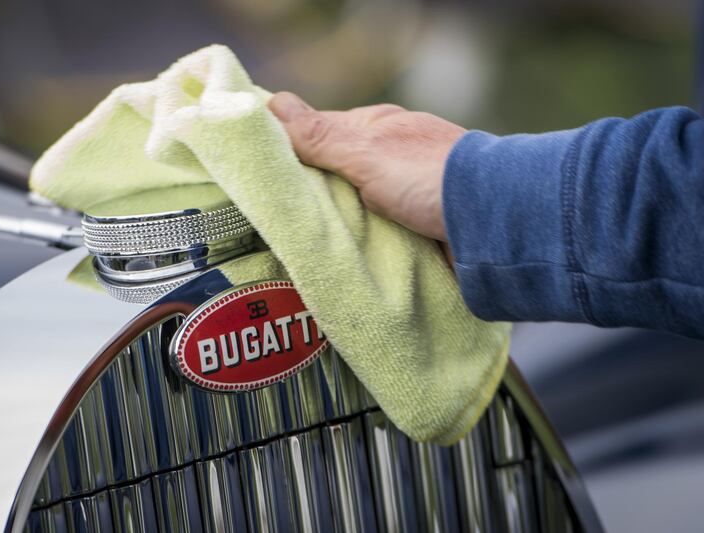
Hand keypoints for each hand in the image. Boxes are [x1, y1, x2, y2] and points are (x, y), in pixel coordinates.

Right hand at [268, 91, 465, 242]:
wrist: (495, 221)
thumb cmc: (429, 176)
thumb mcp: (364, 153)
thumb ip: (318, 135)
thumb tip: (270, 102)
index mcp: (374, 130)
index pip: (316, 133)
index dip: (286, 149)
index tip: (256, 172)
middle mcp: (389, 157)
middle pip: (334, 174)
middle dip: (310, 195)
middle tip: (274, 219)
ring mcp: (405, 191)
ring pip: (355, 205)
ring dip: (337, 223)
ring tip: (303, 246)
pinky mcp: (417, 224)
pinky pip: (378, 230)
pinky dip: (362, 241)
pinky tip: (343, 256)